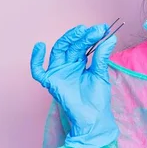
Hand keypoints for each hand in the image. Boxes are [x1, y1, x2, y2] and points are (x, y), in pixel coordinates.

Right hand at [30, 24, 118, 147]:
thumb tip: (110, 37)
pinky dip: (35, 59)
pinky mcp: (51, 82)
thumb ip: (102, 56)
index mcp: (79, 62)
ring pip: (58, 51)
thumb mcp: (101, 74)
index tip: (103, 29)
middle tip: (96, 30)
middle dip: (83, 36)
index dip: (92, 36)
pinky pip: (38, 71)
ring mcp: (59, 72)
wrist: (94, 119)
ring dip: (68, 39)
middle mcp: (67, 65)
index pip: (83, 44)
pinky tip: (39, 46)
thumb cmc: (97, 99)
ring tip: (81, 31)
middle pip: (71, 45)